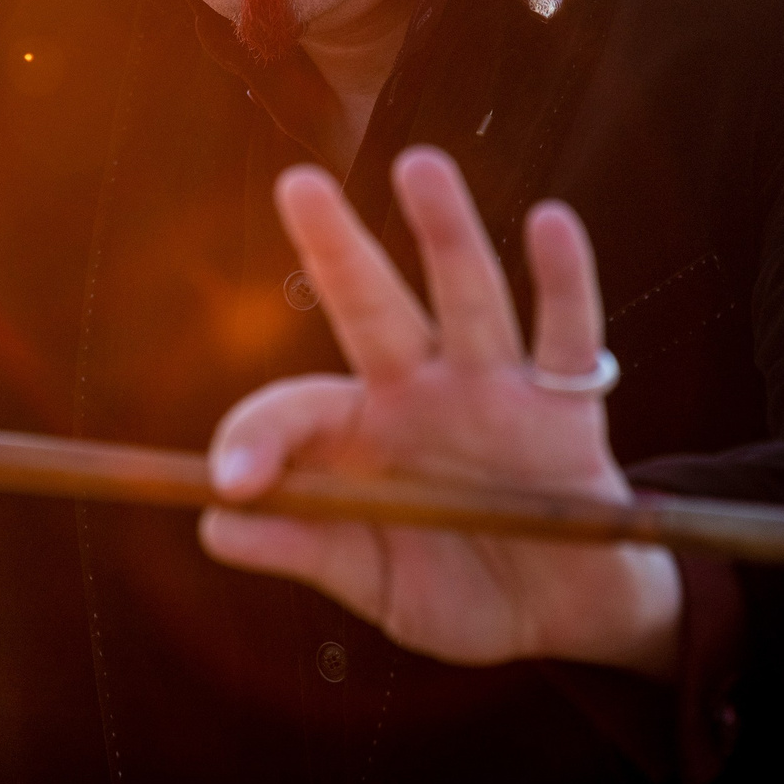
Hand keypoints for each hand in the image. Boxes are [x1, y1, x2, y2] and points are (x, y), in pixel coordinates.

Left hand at [201, 148, 681, 679]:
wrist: (564, 617)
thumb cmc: (456, 587)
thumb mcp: (369, 579)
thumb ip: (299, 547)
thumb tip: (214, 523)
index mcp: (360, 431)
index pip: (294, 410)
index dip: (255, 440)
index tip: (235, 486)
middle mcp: (422, 392)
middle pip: (373, 307)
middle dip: (338, 248)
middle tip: (299, 184)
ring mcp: (496, 393)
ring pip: (467, 298)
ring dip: (446, 234)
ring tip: (420, 166)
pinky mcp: (568, 414)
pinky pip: (568, 339)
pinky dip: (564, 283)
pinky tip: (552, 224)